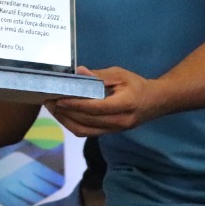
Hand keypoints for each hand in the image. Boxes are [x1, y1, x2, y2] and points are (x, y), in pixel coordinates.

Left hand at [44, 66, 165, 135]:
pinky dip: (73, 125)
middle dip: (66, 113)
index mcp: (125, 105)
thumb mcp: (120, 75)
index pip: (96, 108)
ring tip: (52, 109)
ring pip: (84, 131)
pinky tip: (63, 115)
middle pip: (87, 121)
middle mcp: (119, 122)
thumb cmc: (137, 85)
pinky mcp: (109, 133)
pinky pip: (87, 133)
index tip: (59, 99)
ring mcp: (114, 130)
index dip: (76, 105)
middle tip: (49, 101)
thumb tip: (79, 72)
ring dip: (66, 121)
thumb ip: (98, 76)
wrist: (155, 102)